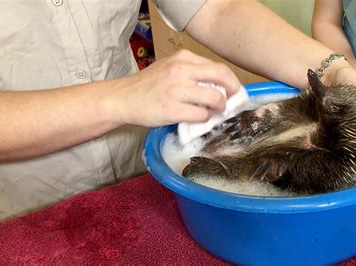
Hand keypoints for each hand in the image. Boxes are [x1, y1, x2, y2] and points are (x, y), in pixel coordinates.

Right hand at [106, 49, 241, 127]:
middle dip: (233, 91)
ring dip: (219, 108)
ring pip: (215, 98)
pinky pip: (201, 115)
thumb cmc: (148, 85)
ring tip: (213, 113)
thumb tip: (220, 87)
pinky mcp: (172, 109)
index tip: (233, 90)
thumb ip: (192, 72)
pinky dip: (204, 119)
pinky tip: (198, 119)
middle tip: (231, 102)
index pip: (218, 67)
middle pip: (222, 77)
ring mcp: (177, 90)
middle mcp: (181, 70)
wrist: (123, 98)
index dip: (231, 81)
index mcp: (183, 58)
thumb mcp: (170, 68)